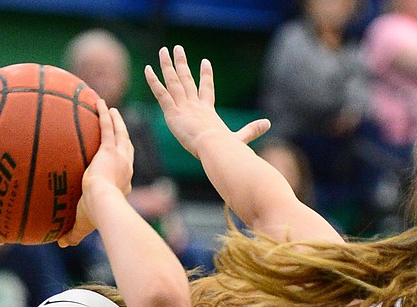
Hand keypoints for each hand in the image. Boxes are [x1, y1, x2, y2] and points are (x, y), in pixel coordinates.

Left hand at [58, 99, 131, 246]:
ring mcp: (120, 157)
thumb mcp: (84, 224)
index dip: (121, 165)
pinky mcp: (110, 149)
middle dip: (122, 136)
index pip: (123, 172)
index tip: (115, 160)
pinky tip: (100, 102)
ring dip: (116, 121)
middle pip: (126, 148)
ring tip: (112, 110)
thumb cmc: (95, 217)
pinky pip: (108, 127)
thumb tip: (62, 243)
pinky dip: (105, 114)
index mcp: (122, 184)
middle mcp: (125, 169)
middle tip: (118, 126)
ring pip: (120, 134)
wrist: (103, 205)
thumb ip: (74, 233)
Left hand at [145, 46, 268, 159]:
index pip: (206, 89)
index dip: (205, 75)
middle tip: (177, 49)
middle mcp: (195, 105)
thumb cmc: (227, 147)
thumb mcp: (240, 138)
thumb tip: (268, 124)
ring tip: (163, 51)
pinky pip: (162, 94)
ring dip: (167, 65)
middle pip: (187, 79)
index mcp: (208, 111)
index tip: (204, 62)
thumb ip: (251, 130)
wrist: (216, 148)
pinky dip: (154, 81)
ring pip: (173, 82)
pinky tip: (148, 69)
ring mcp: (184, 107)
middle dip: (181, 63)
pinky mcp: (173, 113)